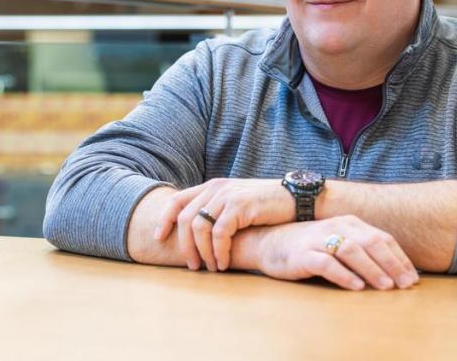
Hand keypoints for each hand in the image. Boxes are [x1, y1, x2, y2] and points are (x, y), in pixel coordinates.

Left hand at [154, 178, 293, 271]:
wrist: (296, 199)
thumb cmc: (268, 207)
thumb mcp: (237, 205)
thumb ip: (217, 212)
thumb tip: (196, 235)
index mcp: (212, 187)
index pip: (176, 200)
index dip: (164, 220)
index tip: (159, 239)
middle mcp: (216, 188)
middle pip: (185, 219)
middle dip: (184, 246)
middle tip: (193, 266)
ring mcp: (228, 195)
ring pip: (199, 227)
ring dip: (202, 252)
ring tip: (211, 268)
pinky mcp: (241, 206)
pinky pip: (219, 233)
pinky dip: (218, 252)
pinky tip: (223, 263)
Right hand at [255, 215, 418, 290]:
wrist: (269, 242)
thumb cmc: (309, 246)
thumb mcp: (338, 241)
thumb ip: (362, 249)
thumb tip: (394, 271)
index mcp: (349, 223)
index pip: (381, 238)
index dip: (399, 257)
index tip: (413, 277)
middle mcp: (336, 227)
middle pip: (370, 242)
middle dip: (392, 264)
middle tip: (406, 284)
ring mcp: (319, 240)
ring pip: (351, 251)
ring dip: (372, 269)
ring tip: (386, 286)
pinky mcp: (303, 254)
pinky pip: (326, 263)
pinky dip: (343, 274)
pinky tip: (356, 286)